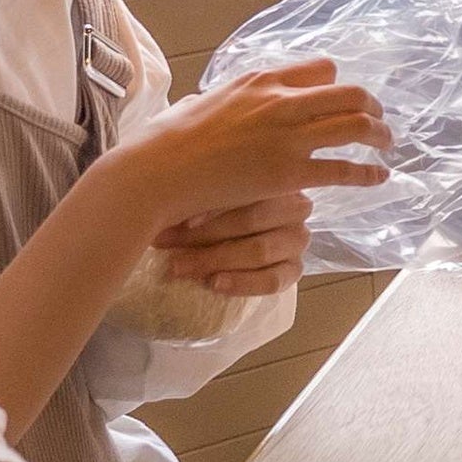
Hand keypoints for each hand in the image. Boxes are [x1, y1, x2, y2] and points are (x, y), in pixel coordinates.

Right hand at [105, 58, 389, 237]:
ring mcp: (287, 137)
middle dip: (372, 106)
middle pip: (350, 93)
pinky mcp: (289, 173)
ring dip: (379, 135)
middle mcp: (281, 101)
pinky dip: (368, 174)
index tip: (345, 100)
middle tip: (378, 121)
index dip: (338, 85)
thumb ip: (216, 100)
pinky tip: (378, 178)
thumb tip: (203, 102)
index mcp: (260, 79)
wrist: (157, 171)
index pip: (322, 69)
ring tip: (386, 145)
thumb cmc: (166, 141)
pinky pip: (344, 170)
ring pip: (356, 126)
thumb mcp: (198, 103)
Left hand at [154, 193, 312, 296]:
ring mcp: (297, 239)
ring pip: (259, 250)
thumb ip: (200, 193)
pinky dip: (241, 283)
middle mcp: (295, 206)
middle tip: (164, 242)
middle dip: (203, 234)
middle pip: (250, 220)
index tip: (179, 218)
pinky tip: (213, 283)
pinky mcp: (295, 270)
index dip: (212, 205)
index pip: (248, 189)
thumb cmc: (215, 208)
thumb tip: (169, 200)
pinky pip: (272, 280)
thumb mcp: (209, 193)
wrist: (233, 239)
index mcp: (277, 178)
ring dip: (215, 260)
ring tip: (179, 267)